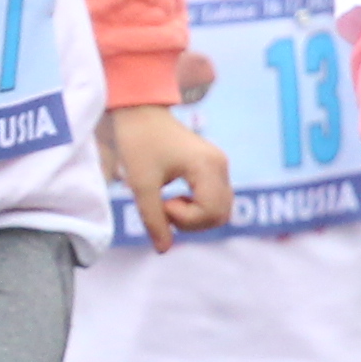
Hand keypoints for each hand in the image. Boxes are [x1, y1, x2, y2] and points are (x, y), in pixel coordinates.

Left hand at [101, 104, 231, 250]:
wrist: (141, 111)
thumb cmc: (139, 142)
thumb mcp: (141, 184)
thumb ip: (153, 219)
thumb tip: (164, 249)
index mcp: (208, 166)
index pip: (211, 212)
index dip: (185, 219)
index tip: (162, 203)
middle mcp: (221, 166)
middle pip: (220, 214)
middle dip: (192, 221)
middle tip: (164, 207)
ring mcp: (220, 166)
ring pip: (220, 209)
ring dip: (194, 216)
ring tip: (168, 202)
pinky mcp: (214, 168)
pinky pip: (215, 199)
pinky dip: (197, 207)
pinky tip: (175, 197)